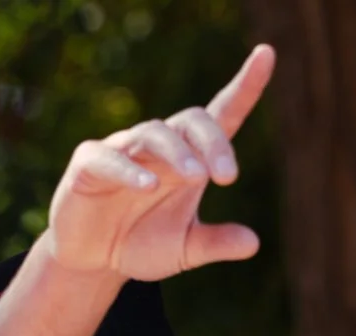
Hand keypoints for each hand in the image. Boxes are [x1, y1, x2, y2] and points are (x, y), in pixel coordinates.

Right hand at [36, 44, 274, 281]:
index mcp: (189, 159)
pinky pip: (110, 158)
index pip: (221, 115)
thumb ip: (215, 243)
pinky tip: (147, 186)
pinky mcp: (88, 164)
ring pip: (154, 133)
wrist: (92, 261)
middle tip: (227, 176)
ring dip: (178, 153)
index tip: (266, 54)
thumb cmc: (139, 243)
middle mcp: (159, 146)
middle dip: (213, 142)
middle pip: (191, 120)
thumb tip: (253, 244)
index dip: (245, 86)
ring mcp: (123, 150)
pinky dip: (129, 171)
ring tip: (196, 178)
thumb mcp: (182, 250)